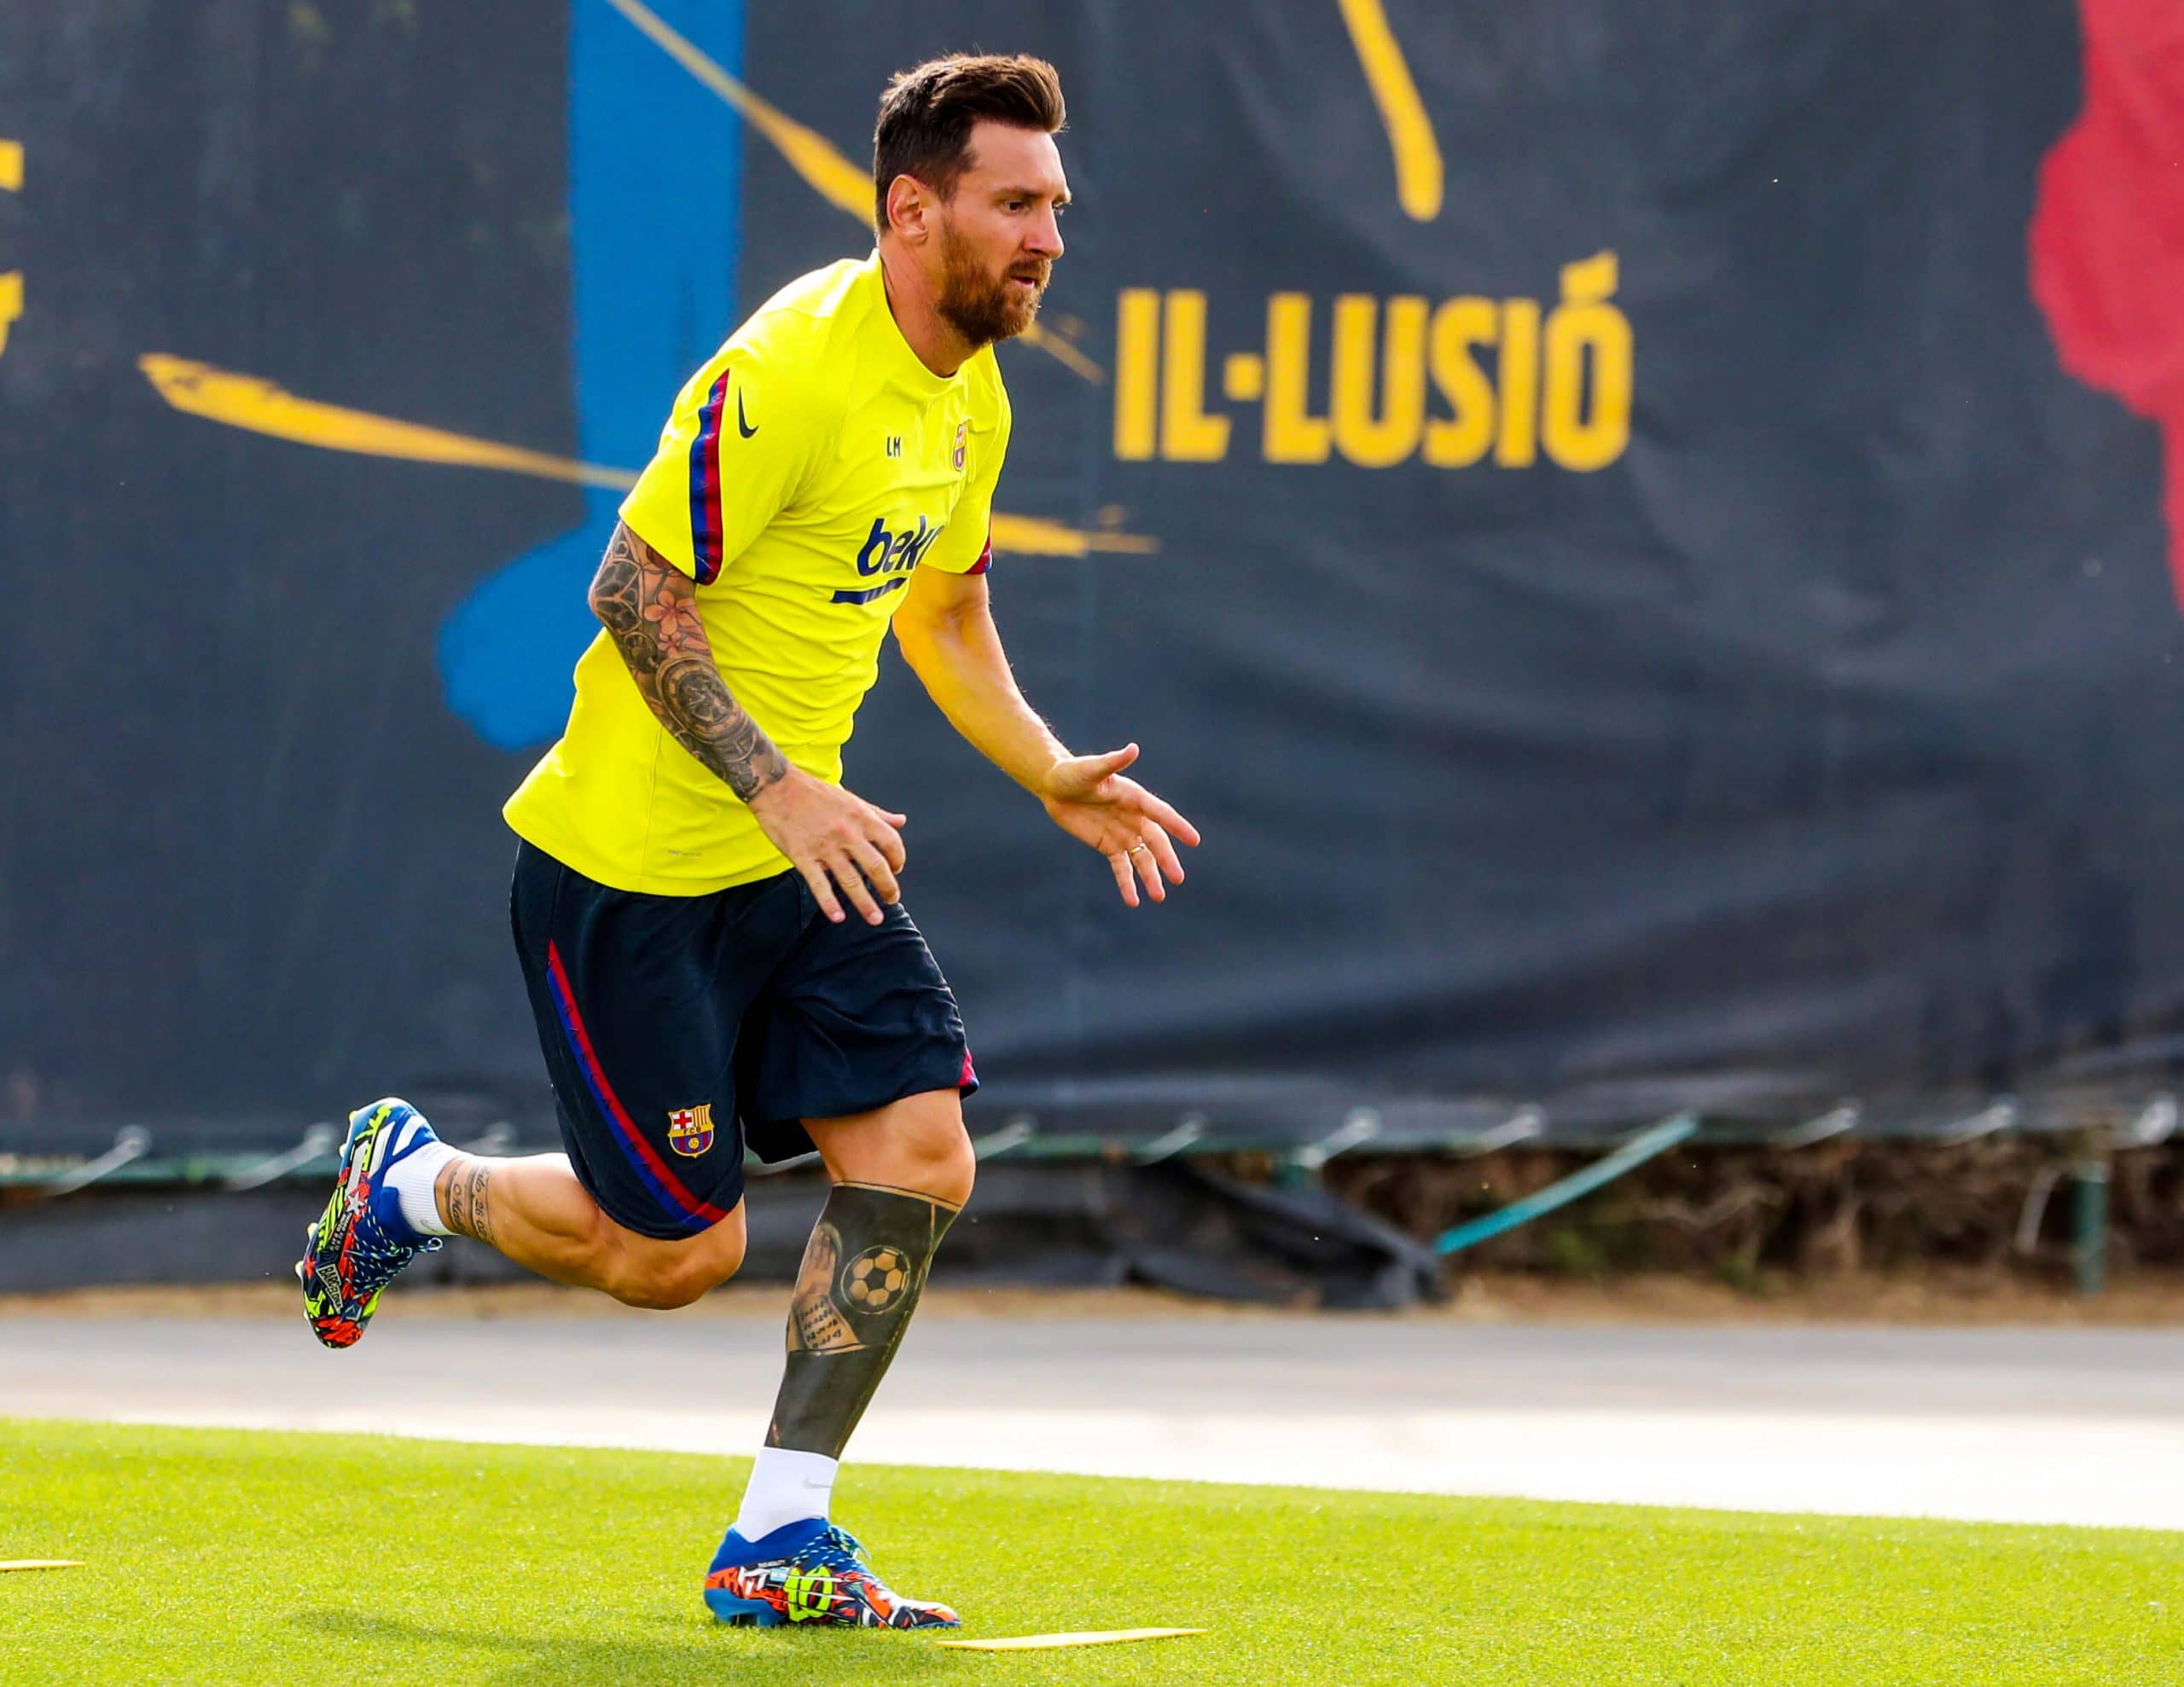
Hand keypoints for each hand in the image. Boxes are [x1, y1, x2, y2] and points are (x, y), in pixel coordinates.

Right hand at [746, 766, 906, 924]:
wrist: (778, 787)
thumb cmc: (816, 794)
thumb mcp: (852, 799)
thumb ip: (878, 814)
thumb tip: (901, 821)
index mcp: (861, 817)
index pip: (892, 842)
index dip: (899, 859)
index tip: (897, 870)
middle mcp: (847, 833)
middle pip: (876, 867)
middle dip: (888, 888)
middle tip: (892, 900)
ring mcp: (825, 846)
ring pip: (851, 881)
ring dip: (865, 903)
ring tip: (875, 918)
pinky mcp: (802, 856)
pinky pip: (819, 884)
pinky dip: (829, 903)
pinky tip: (838, 917)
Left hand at [1039, 743, 1201, 907]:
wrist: (1054, 786)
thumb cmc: (1073, 772)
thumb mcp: (1091, 769)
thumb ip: (1112, 762)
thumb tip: (1133, 749)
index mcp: (1134, 797)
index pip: (1159, 813)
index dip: (1177, 826)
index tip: (1194, 840)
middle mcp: (1133, 816)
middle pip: (1154, 841)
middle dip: (1166, 860)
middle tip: (1179, 879)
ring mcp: (1122, 832)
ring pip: (1141, 858)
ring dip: (1150, 877)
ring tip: (1159, 897)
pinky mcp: (1108, 845)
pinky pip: (1121, 867)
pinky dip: (1127, 883)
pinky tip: (1133, 901)